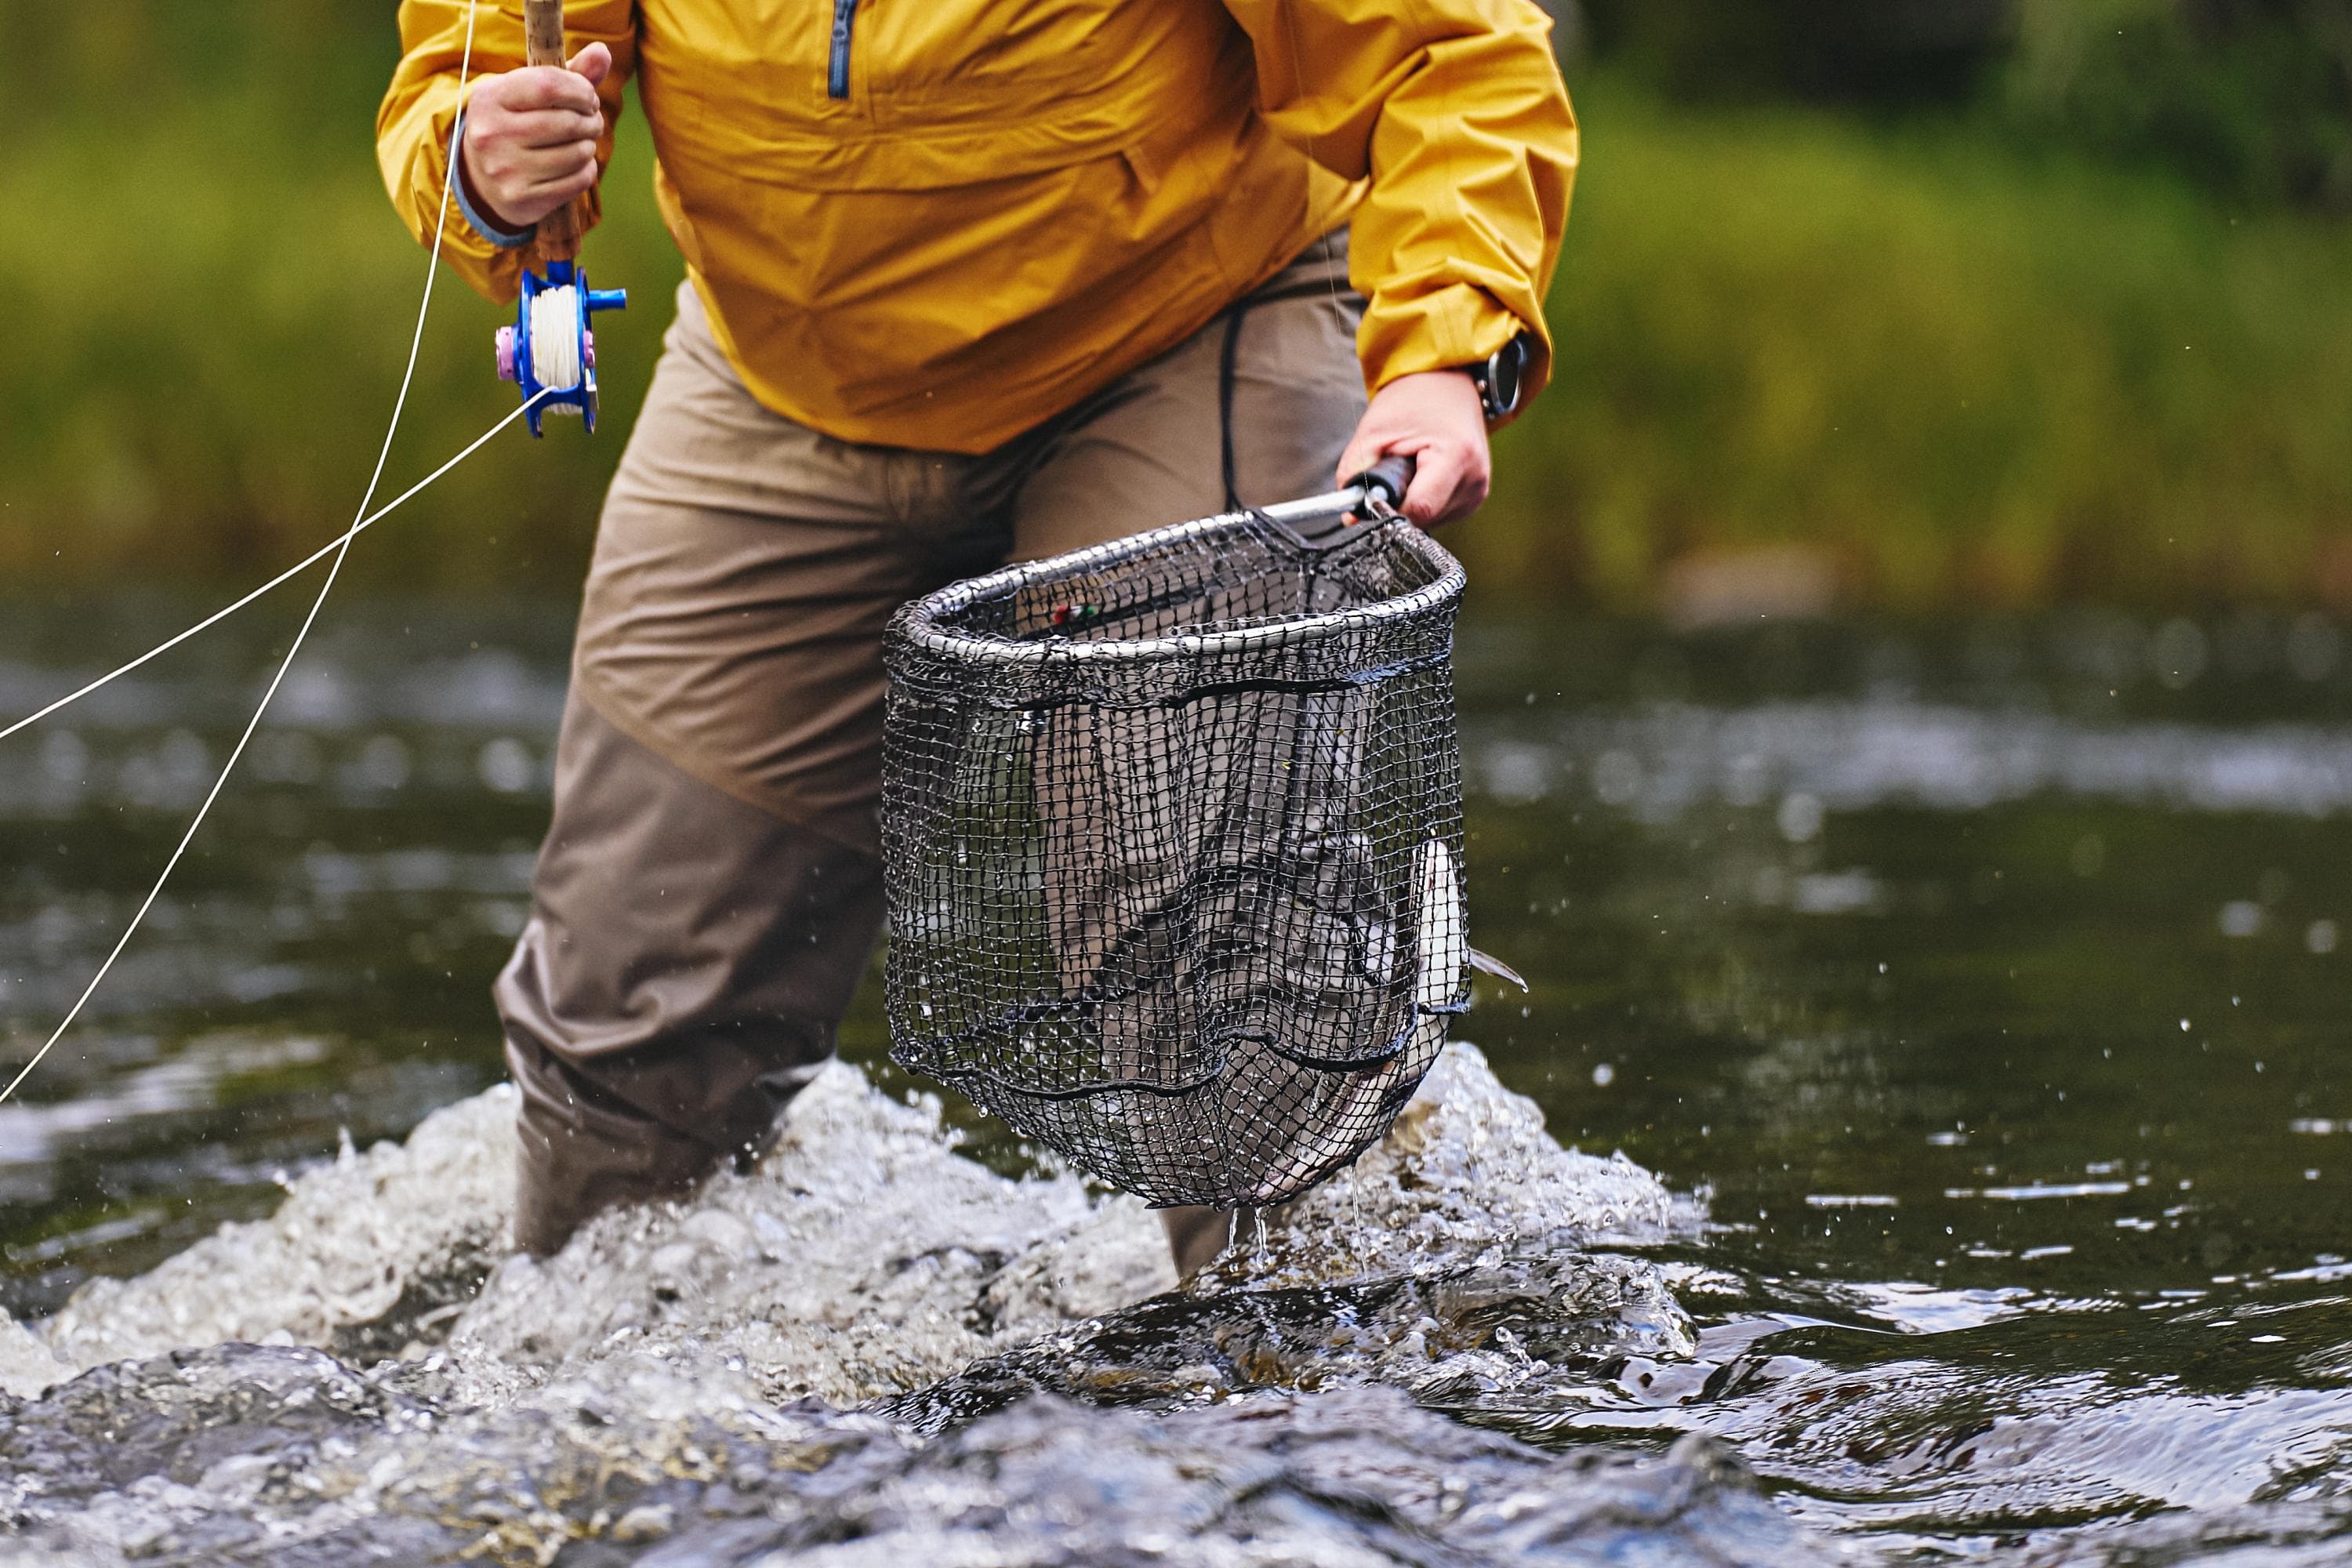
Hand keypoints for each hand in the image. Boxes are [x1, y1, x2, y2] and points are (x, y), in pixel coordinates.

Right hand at [458, 42, 611, 231]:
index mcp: (489, 98)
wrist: (482, 178)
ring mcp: (504, 170)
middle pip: (566, 122)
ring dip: (590, 146)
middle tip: (593, 121)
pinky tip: (579, 164)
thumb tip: (602, 51)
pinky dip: (586, 170)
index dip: (580, 90)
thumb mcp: (528, 94)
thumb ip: (567, 73)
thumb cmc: (515, 124)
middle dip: (591, 120)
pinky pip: (576, 181)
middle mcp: (491, 134)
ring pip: (575, 153)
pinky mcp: (521, 199)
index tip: (589, 96)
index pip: (548, 85)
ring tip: (584, 141)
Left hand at [1334, 370, 1491, 527]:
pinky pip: (1441, 513)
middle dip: (1399, 505)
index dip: (1389, 510)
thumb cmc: (1413, 399)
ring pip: (1431, 520)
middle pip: (1424, 519)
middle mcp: (1474, 478)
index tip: (1372, 499)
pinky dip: (1425, 500)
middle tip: (1393, 472)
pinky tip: (1423, 475)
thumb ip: (1355, 476)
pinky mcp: (1476, 495)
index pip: (1419, 510)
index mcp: (1456, 457)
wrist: (1447, 382)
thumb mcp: (1374, 432)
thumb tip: (1351, 517)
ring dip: (1412, 503)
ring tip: (1411, 467)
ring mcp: (1478, 489)